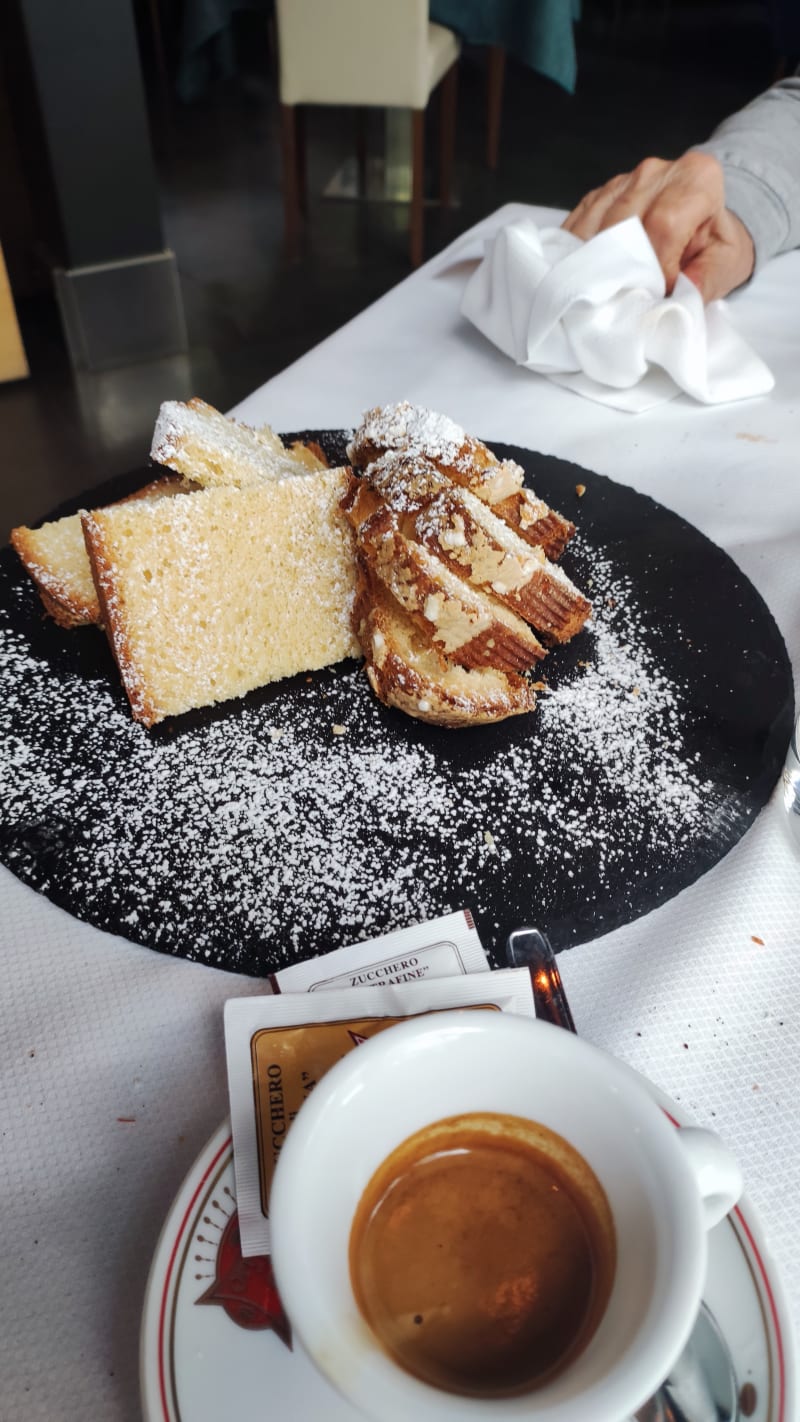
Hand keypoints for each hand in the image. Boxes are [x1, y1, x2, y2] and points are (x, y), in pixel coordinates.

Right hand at [562, 153, 754, 301]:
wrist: (703, 224)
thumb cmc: (714, 245)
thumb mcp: (727, 265)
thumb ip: (705, 281)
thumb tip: (676, 300)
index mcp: (696, 178)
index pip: (665, 224)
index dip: (659, 267)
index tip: (662, 292)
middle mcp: (654, 172)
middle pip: (625, 225)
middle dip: (626, 270)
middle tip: (634, 299)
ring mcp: (620, 182)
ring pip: (595, 229)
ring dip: (598, 267)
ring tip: (613, 293)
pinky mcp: (595, 198)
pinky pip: (576, 229)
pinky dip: (579, 258)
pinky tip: (589, 278)